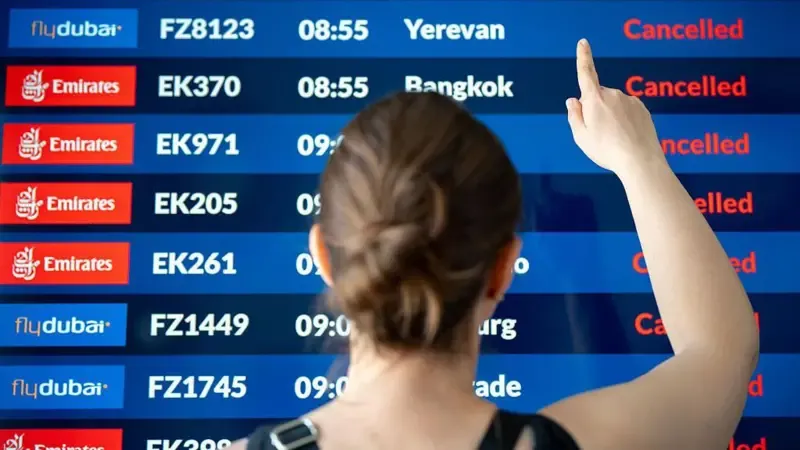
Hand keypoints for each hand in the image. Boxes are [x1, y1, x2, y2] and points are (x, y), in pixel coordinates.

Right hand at [566, 39, 665, 175]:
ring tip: (613, 138)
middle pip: (597, 96)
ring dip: (610, 116)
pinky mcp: (642, 109)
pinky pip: (627, 111)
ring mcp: (630, 100)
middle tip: (597, 133)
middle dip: (594, 109)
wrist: (639, 160)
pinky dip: (624, 120)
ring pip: (613, 104)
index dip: (583, 57)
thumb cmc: (606, 150)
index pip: (586, 73)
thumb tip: (573, 100)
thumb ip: (574, 116)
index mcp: (595, 99)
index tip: (583, 43)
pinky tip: (625, 136)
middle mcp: (613, 94)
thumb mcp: (581, 136)